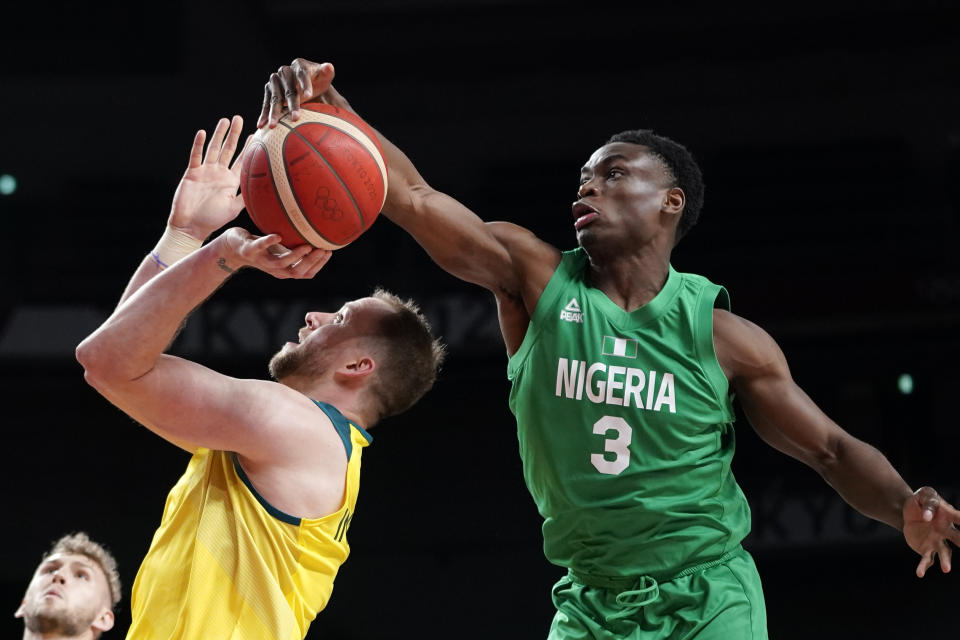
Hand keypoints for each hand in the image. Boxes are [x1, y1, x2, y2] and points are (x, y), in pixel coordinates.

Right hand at [168, 115, 248, 241]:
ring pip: (213, 148)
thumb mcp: (233, 208)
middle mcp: (218, 173)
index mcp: (230, 181)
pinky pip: (196, 156)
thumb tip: (265, 192)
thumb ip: (246, 197)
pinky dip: (198, 144)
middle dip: (234, 135)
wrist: (191, 225)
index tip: (256, 135)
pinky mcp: (192, 172)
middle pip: (228, 149)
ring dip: (219, 134)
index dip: (248, 148)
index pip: (241, 161)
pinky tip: (202, 133)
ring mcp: (205, 171)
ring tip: (225, 120)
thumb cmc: (212, 219)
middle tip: (240, 119)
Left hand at [219, 227, 331, 279]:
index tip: (328, 251)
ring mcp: (261, 261)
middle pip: (297, 272)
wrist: (232, 248)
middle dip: (312, 262)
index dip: (319, 265)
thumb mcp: (281, 249)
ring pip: (281, 264)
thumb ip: (296, 246)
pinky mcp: (249, 251)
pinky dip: (269, 242)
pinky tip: (278, 236)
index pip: (306, 274)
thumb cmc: (261, 247)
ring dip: (295, 256)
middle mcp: (274, 269)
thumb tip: (318, 233)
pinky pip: (260, 247)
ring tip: (307, 245)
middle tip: (322, 249)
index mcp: (284, 270)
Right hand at [258, 59, 346, 128]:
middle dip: (292, 104)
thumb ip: (327, 71)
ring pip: (276, 98)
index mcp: (299, 65)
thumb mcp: (324, 76)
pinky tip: (261, 125)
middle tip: (295, 118)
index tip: (308, 96)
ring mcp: (275, 80)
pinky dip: (264, 114)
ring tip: (274, 125)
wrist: (307, 84)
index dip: (305, 84)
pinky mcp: (269, 90)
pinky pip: (266, 103)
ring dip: (275, 112)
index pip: (302, 74)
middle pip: (289, 89)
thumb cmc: (318, 80)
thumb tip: (329, 67)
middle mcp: (284, 71)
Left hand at [902, 486, 959, 576]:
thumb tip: (928, 517)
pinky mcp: (926, 549)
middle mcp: (947, 531)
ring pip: (945, 553)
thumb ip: (929, 503)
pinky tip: (920, 573)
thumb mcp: (924, 494)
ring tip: (946, 569)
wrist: (908, 511)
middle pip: (959, 538)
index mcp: (949, 516)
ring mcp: (937, 541)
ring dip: (946, 562)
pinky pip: (927, 559)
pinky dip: (923, 567)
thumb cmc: (922, 501)